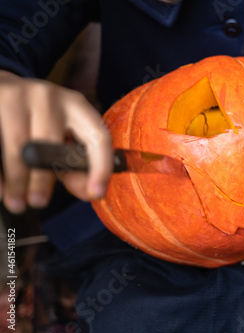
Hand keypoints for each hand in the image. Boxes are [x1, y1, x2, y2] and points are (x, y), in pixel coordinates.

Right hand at [0, 70, 112, 213]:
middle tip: (40, 203)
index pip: (98, 136)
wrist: (2, 86)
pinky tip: (1, 189)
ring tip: (17, 202)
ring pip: (19, 145)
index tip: (96, 192)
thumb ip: (74, 164)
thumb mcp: (62, 133)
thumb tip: (88, 191)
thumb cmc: (37, 117)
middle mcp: (50, 97)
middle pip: (50, 143)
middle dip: (44, 180)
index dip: (101, 167)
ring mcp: (19, 95)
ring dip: (17, 180)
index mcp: (76, 106)